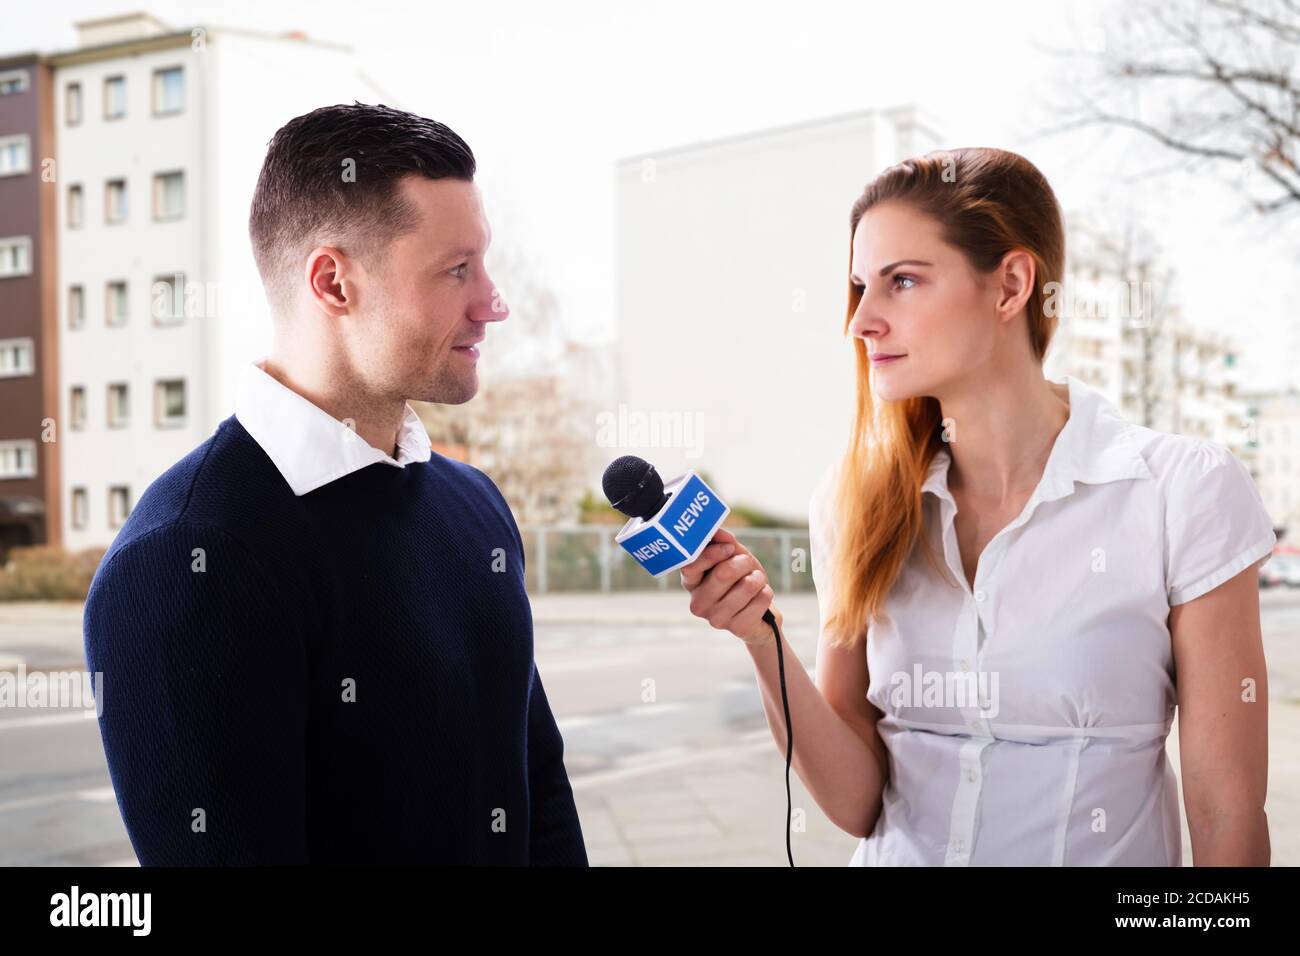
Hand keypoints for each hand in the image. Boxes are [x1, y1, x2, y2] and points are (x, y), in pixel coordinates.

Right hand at [679, 528, 780, 645]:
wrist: (759, 614)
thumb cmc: (740, 580)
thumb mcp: (732, 556)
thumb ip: (723, 542)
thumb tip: (718, 532)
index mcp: (691, 583)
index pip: (691, 566)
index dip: (713, 553)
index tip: (730, 547)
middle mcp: (698, 603)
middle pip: (723, 574)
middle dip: (744, 562)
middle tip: (748, 564)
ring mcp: (716, 619)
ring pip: (747, 585)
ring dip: (758, 577)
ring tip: (756, 581)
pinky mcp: (737, 628)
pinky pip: (762, 599)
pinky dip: (766, 592)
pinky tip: (759, 598)